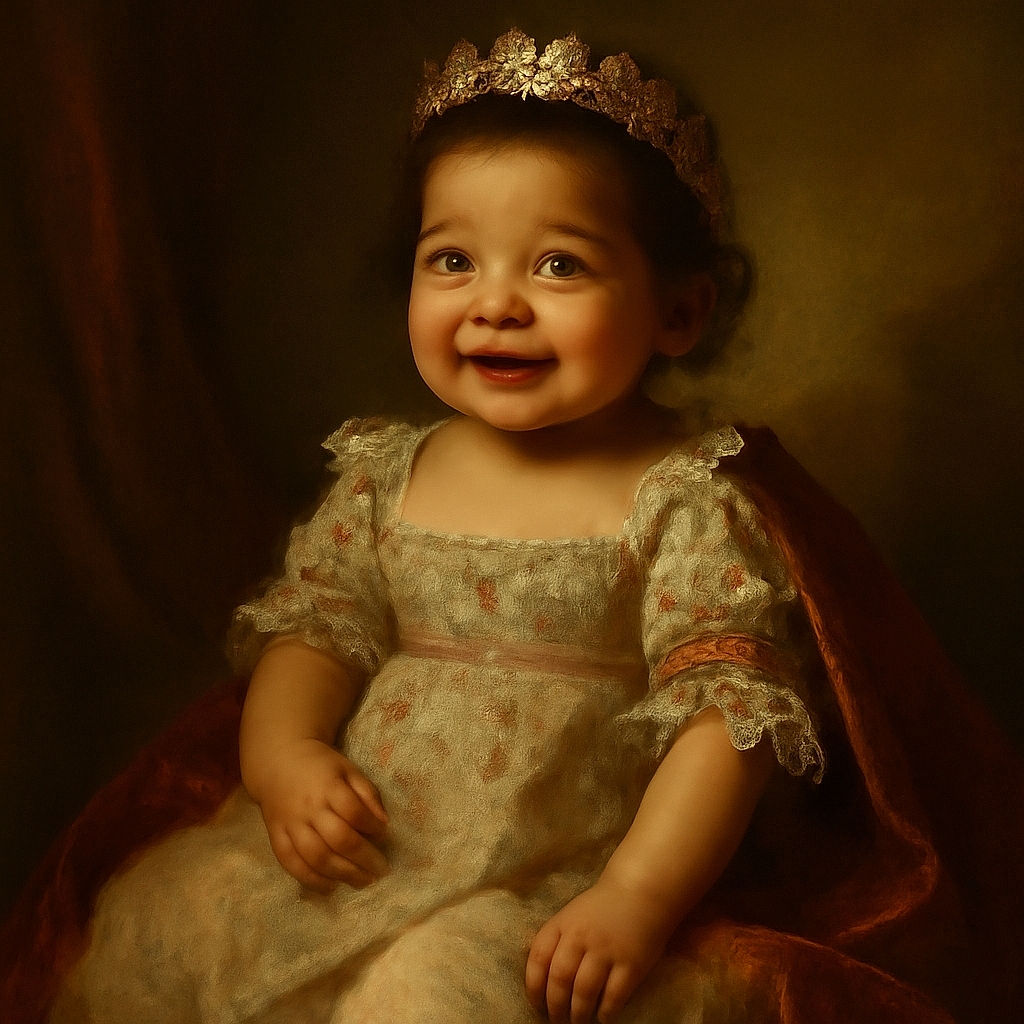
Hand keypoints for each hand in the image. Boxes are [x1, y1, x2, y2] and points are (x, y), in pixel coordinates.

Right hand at [253, 738, 388, 891]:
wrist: (279, 762)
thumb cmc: (322, 767)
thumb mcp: (348, 770)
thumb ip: (368, 793)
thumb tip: (384, 824)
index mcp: (328, 786)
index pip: (353, 811)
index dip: (372, 827)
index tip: (385, 835)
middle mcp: (308, 807)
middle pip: (337, 838)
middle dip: (363, 859)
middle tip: (381, 871)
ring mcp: (290, 824)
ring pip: (316, 856)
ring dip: (342, 874)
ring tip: (362, 882)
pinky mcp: (276, 836)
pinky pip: (291, 864)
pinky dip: (311, 880)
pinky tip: (331, 887)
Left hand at [525, 878, 675, 1022]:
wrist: (639, 891)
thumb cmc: (601, 908)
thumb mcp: (571, 916)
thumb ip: (556, 941)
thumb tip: (542, 982)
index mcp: (562, 924)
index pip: (538, 959)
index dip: (534, 987)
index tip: (537, 1005)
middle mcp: (581, 936)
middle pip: (559, 979)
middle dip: (555, 1007)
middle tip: (557, 1020)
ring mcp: (607, 950)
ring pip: (584, 992)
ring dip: (578, 1014)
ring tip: (578, 1021)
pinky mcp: (631, 963)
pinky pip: (614, 996)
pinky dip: (605, 1012)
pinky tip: (603, 1017)